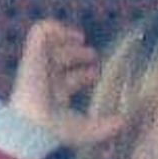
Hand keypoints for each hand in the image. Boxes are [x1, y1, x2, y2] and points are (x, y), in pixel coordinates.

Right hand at [7, 20, 120, 146]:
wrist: (35, 123)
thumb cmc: (58, 131)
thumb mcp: (88, 131)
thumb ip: (107, 127)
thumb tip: (125, 122)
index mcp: (55, 97)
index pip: (69, 81)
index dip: (84, 74)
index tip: (96, 73)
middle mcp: (46, 80)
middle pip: (61, 60)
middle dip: (77, 54)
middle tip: (93, 55)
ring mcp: (39, 66)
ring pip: (50, 44)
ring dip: (66, 38)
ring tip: (81, 38)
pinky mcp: (32, 54)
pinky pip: (39, 31)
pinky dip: (54, 27)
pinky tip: (71, 34)